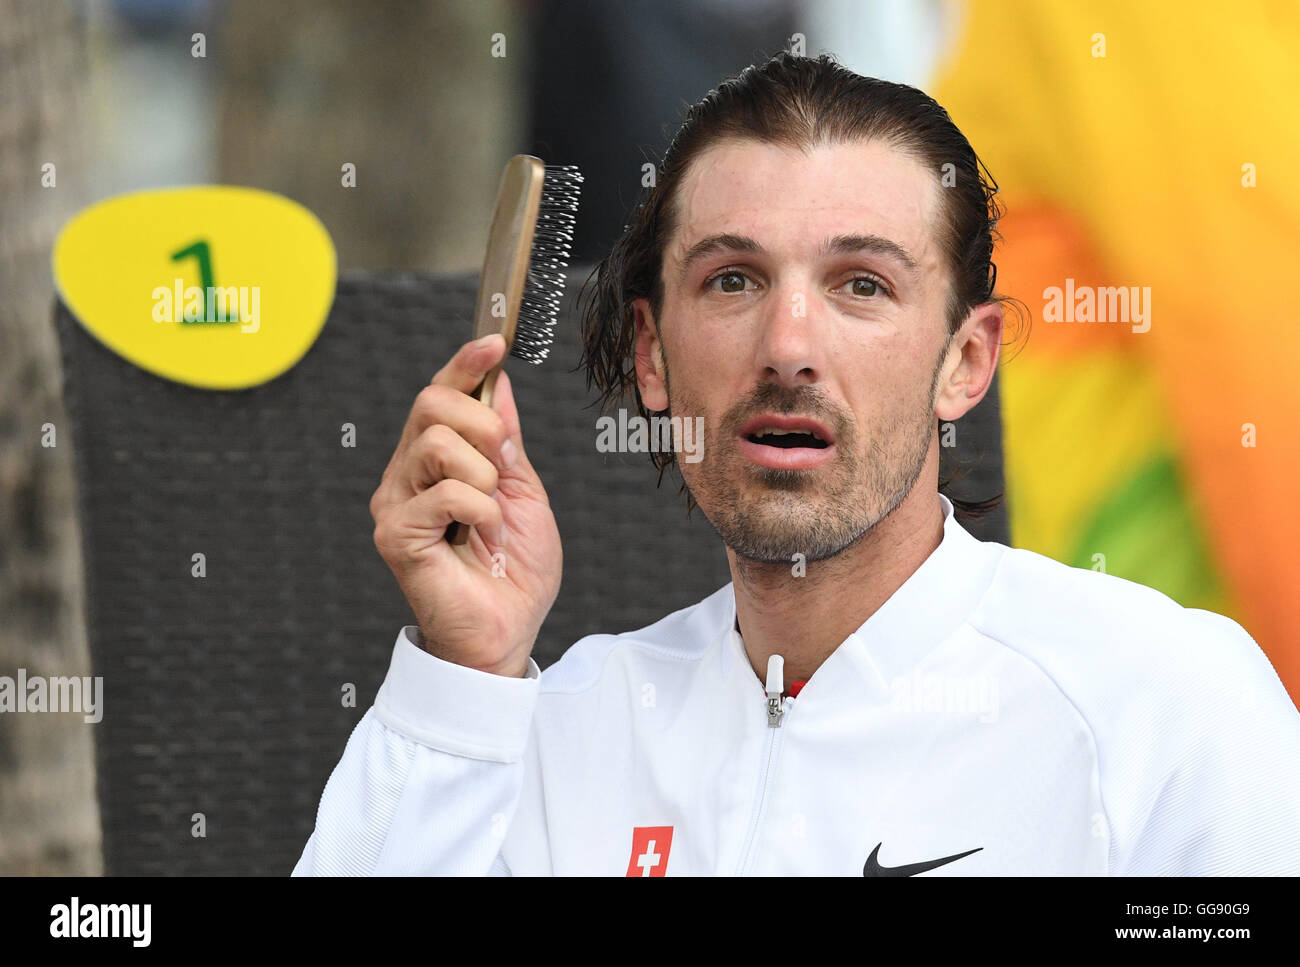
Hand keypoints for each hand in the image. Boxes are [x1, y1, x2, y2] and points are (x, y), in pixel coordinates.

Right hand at [369, 334, 561, 676]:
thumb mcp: (523, 491)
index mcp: (437, 461)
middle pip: (431, 403)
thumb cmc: (515, 571)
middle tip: (504, 465)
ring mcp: (396, 502)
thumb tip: (498, 384)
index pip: (439, 394)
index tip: (495, 341)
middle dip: (483, 424)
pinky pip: (444, 492)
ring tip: (492, 516)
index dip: (464, 363)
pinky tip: (483, 537)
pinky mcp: (394, 533)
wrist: (508, 630)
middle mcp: (407, 474)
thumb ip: (506, 440)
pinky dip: (480, 511)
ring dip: (485, 476)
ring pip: (437, 442)